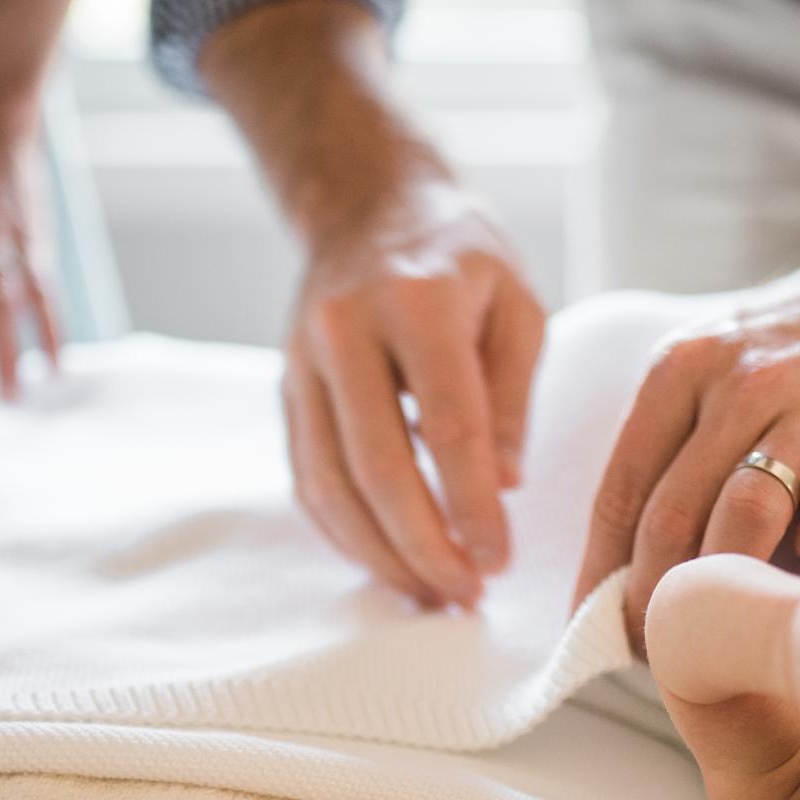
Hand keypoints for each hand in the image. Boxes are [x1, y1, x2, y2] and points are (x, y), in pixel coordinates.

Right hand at [281, 182, 544, 608]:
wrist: (366, 202)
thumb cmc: (460, 256)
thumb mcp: (515, 304)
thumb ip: (512, 395)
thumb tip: (504, 486)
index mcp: (417, 301)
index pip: (448, 426)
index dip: (473, 504)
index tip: (499, 558)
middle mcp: (346, 331)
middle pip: (377, 468)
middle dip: (423, 547)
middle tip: (465, 597)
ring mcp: (302, 361)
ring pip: (330, 484)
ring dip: (379, 554)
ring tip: (429, 595)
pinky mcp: (284, 389)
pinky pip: (306, 478)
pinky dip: (343, 532)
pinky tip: (386, 562)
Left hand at [572, 280, 799, 653]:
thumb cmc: (786, 371)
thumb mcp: (707, 378)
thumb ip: (662, 458)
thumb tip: (609, 576)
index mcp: (680, 369)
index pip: (620, 490)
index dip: (603, 572)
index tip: (596, 626)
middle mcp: (740, 383)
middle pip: (674, 513)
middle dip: (656, 597)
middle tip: (657, 648)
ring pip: (748, 512)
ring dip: (729, 583)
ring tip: (724, 626)